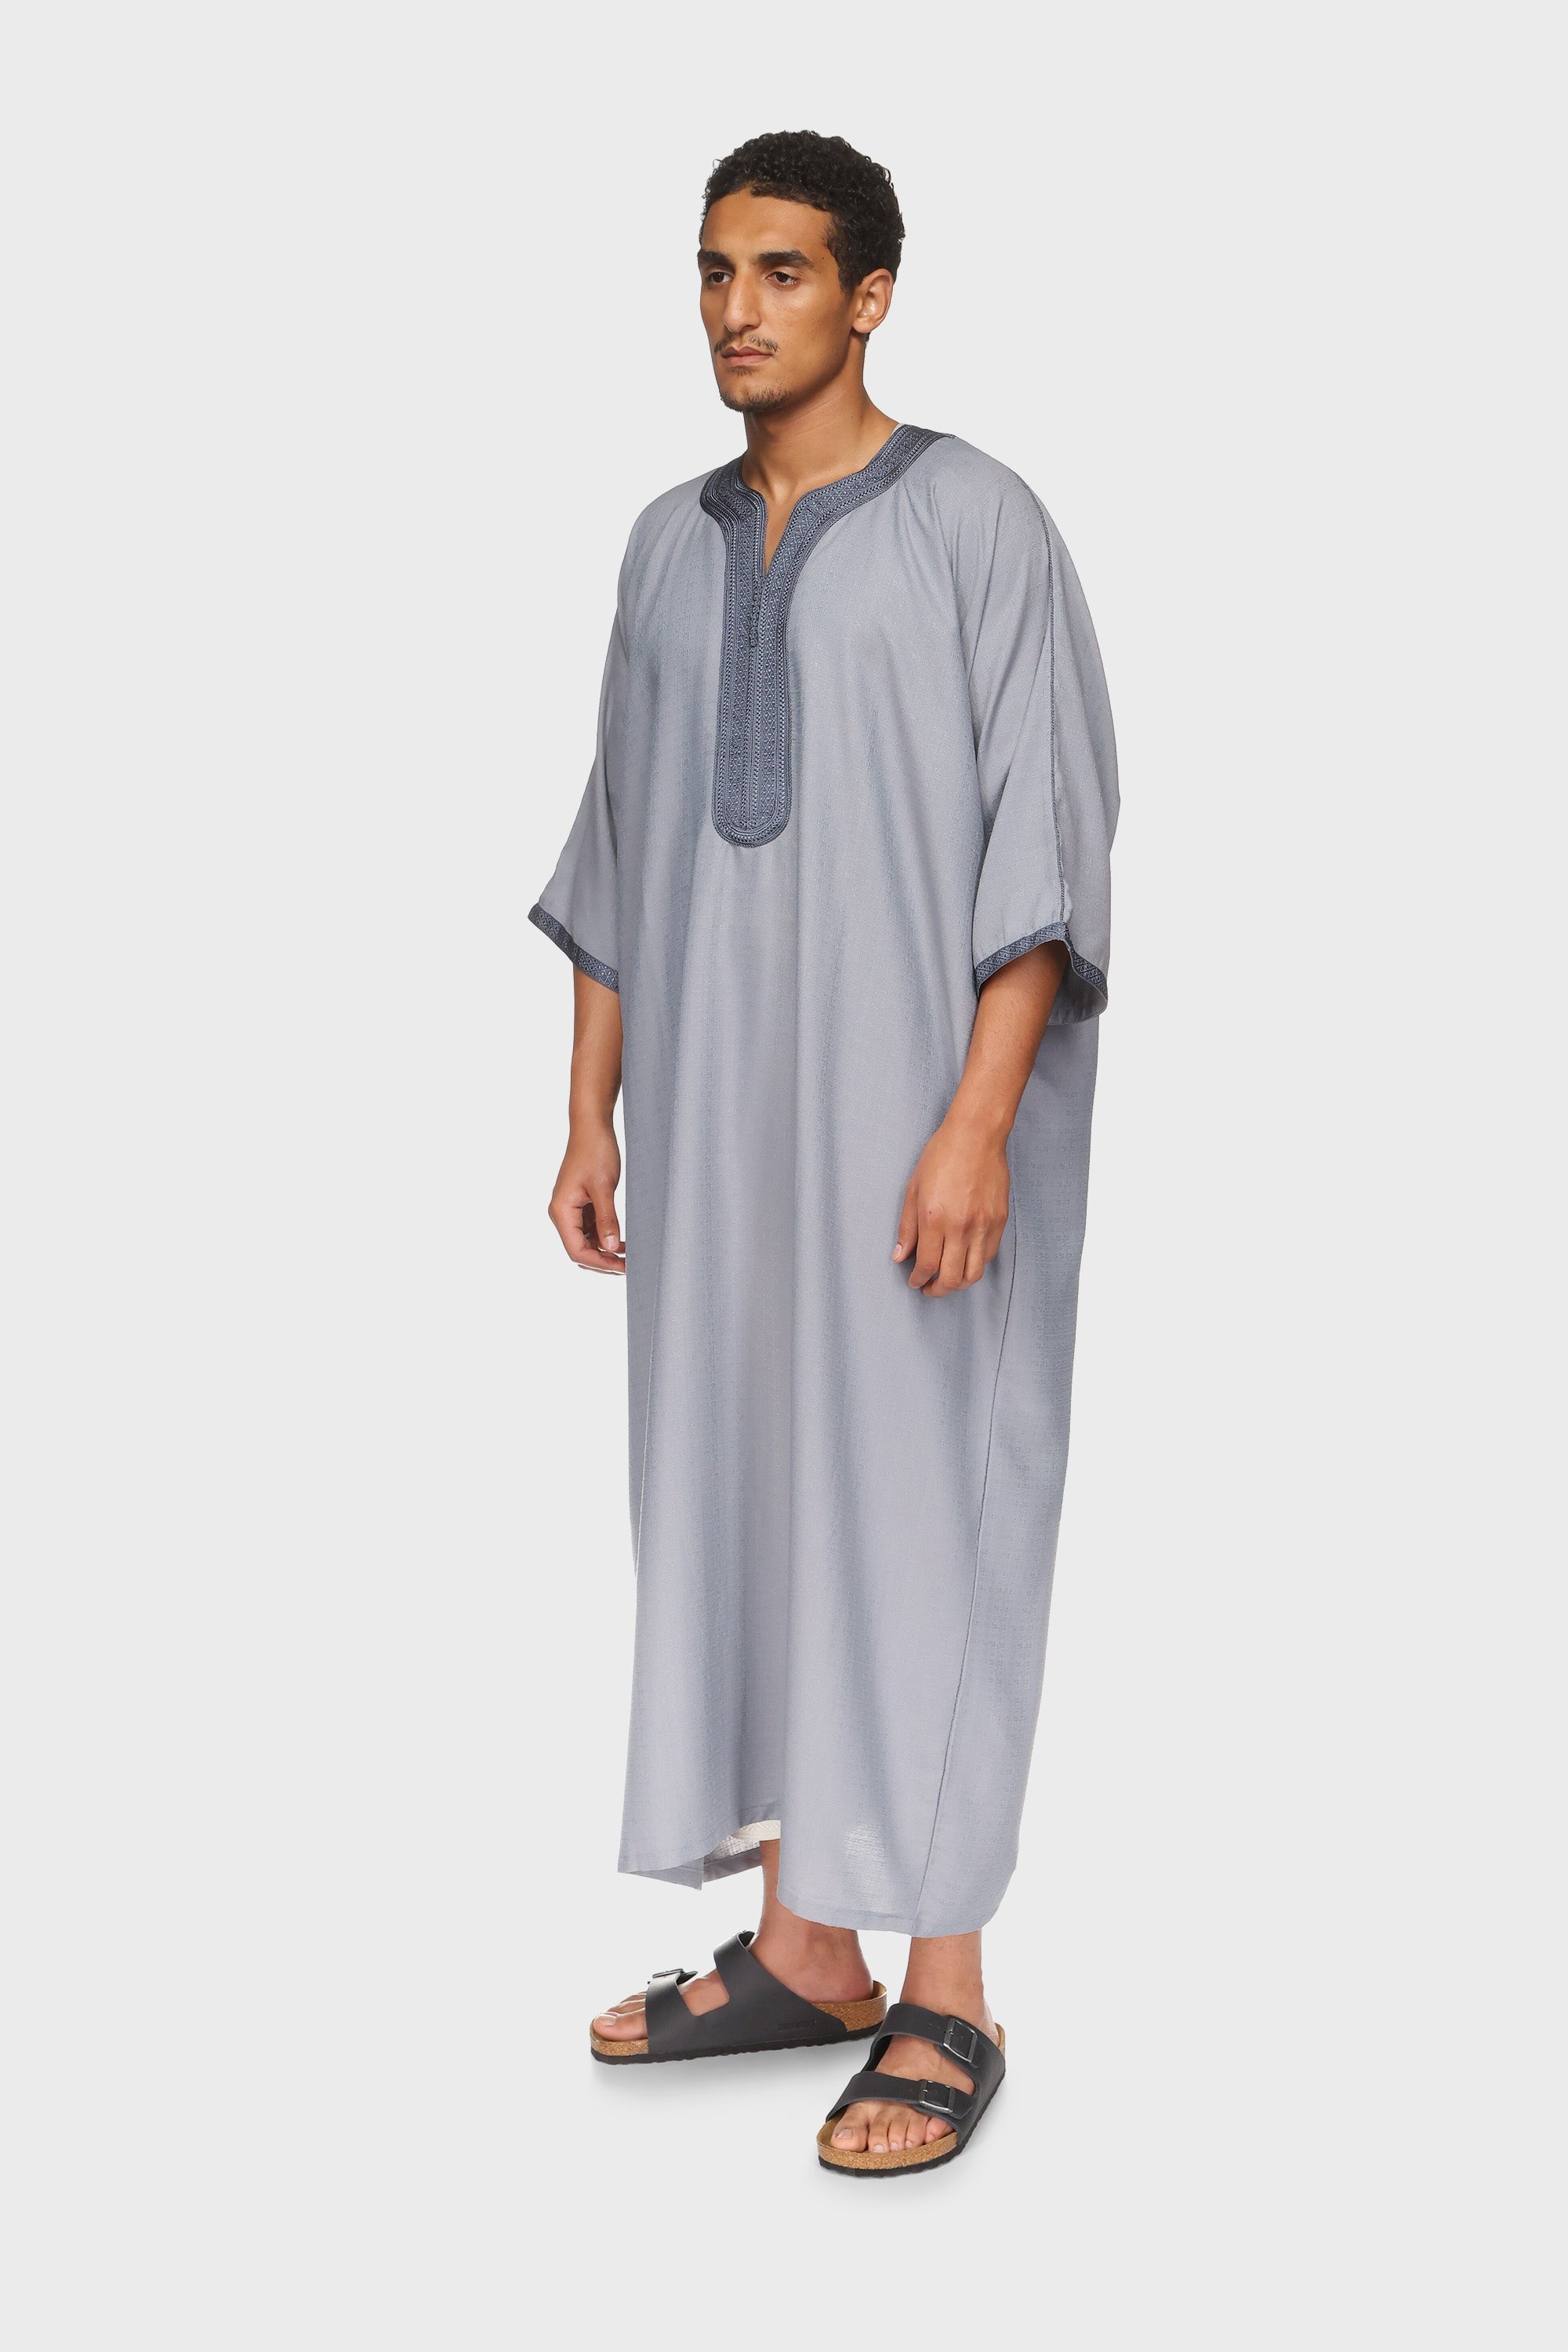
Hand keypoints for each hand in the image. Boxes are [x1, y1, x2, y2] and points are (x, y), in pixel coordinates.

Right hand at [549, 1121, 624, 1273]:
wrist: (592, 1127)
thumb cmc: (595, 1151)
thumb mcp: (603, 1187)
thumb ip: (607, 1218)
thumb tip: (611, 1247)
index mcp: (561, 1211)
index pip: (576, 1250)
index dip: (599, 1263)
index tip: (622, 1268)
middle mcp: (562, 1213)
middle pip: (580, 1250)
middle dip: (602, 1261)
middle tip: (629, 1267)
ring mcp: (571, 1210)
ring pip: (586, 1242)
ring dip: (605, 1251)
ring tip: (630, 1257)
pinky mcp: (581, 1205)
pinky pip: (591, 1230)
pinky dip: (606, 1238)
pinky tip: (624, 1242)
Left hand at [893, 1112, 1009, 1296]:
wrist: (976, 1136)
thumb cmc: (941, 1156)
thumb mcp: (913, 1189)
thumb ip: (906, 1227)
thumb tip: (899, 1256)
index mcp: (934, 1219)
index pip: (927, 1265)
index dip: (918, 1280)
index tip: (914, 1282)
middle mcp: (960, 1227)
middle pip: (952, 1278)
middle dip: (937, 1290)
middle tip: (929, 1288)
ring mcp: (983, 1225)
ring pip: (974, 1273)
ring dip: (958, 1283)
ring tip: (948, 1279)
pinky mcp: (999, 1221)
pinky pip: (988, 1255)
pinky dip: (975, 1265)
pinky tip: (964, 1259)